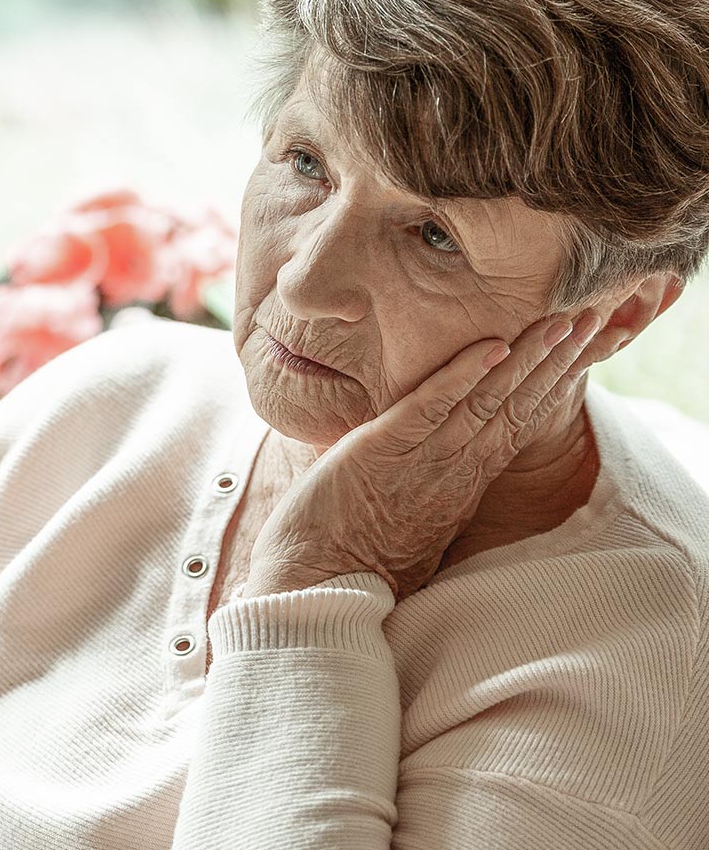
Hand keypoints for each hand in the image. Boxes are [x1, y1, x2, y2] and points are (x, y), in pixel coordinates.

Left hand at [239, 308, 604, 600]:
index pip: (517, 423)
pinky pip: (428, 408)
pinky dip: (459, 375)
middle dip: (557, 361)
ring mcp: (422, 460)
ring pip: (485, 401)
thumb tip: (438, 464)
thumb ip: (432, 485)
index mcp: (461, 482)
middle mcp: (454, 469)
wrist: (314, 589)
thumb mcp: (410, 518)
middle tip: (594, 319)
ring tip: (563, 322)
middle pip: (516, 405)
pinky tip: (491, 347)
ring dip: (526, 358)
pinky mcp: (382, 452)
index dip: (551, 384)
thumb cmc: (349, 556)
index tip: (582, 350)